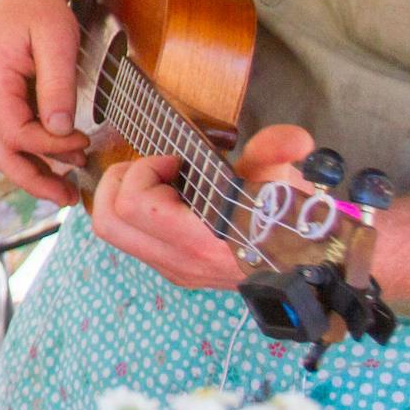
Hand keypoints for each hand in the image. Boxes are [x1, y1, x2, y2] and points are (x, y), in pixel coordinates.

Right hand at [0, 0, 88, 207]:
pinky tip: (57, 161)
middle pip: (0, 153)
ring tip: (65, 188)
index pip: (16, 133)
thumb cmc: (42, 8)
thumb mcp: (57, 39)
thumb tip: (59, 129)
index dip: (51, 146)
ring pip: (2, 149)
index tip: (83, 140)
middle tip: (68, 198)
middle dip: (33, 180)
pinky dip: (30, 155)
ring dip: (32, 172)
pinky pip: (9, 136)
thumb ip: (57, 84)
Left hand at [88, 123, 315, 288]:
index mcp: (201, 242)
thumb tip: (295, 140)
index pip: (134, 205)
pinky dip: (136, 211)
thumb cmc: (290, 224)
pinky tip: (170, 196)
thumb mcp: (281, 182)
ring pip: (113, 232)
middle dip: (119, 181)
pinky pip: (131, 238)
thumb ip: (277, 154)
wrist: (303, 266)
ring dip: (124, 195)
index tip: (175, 160)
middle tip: (152, 167)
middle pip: (107, 222)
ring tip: (158, 180)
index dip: (145, 170)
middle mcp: (178, 261)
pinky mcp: (172, 268)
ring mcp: (172, 268)